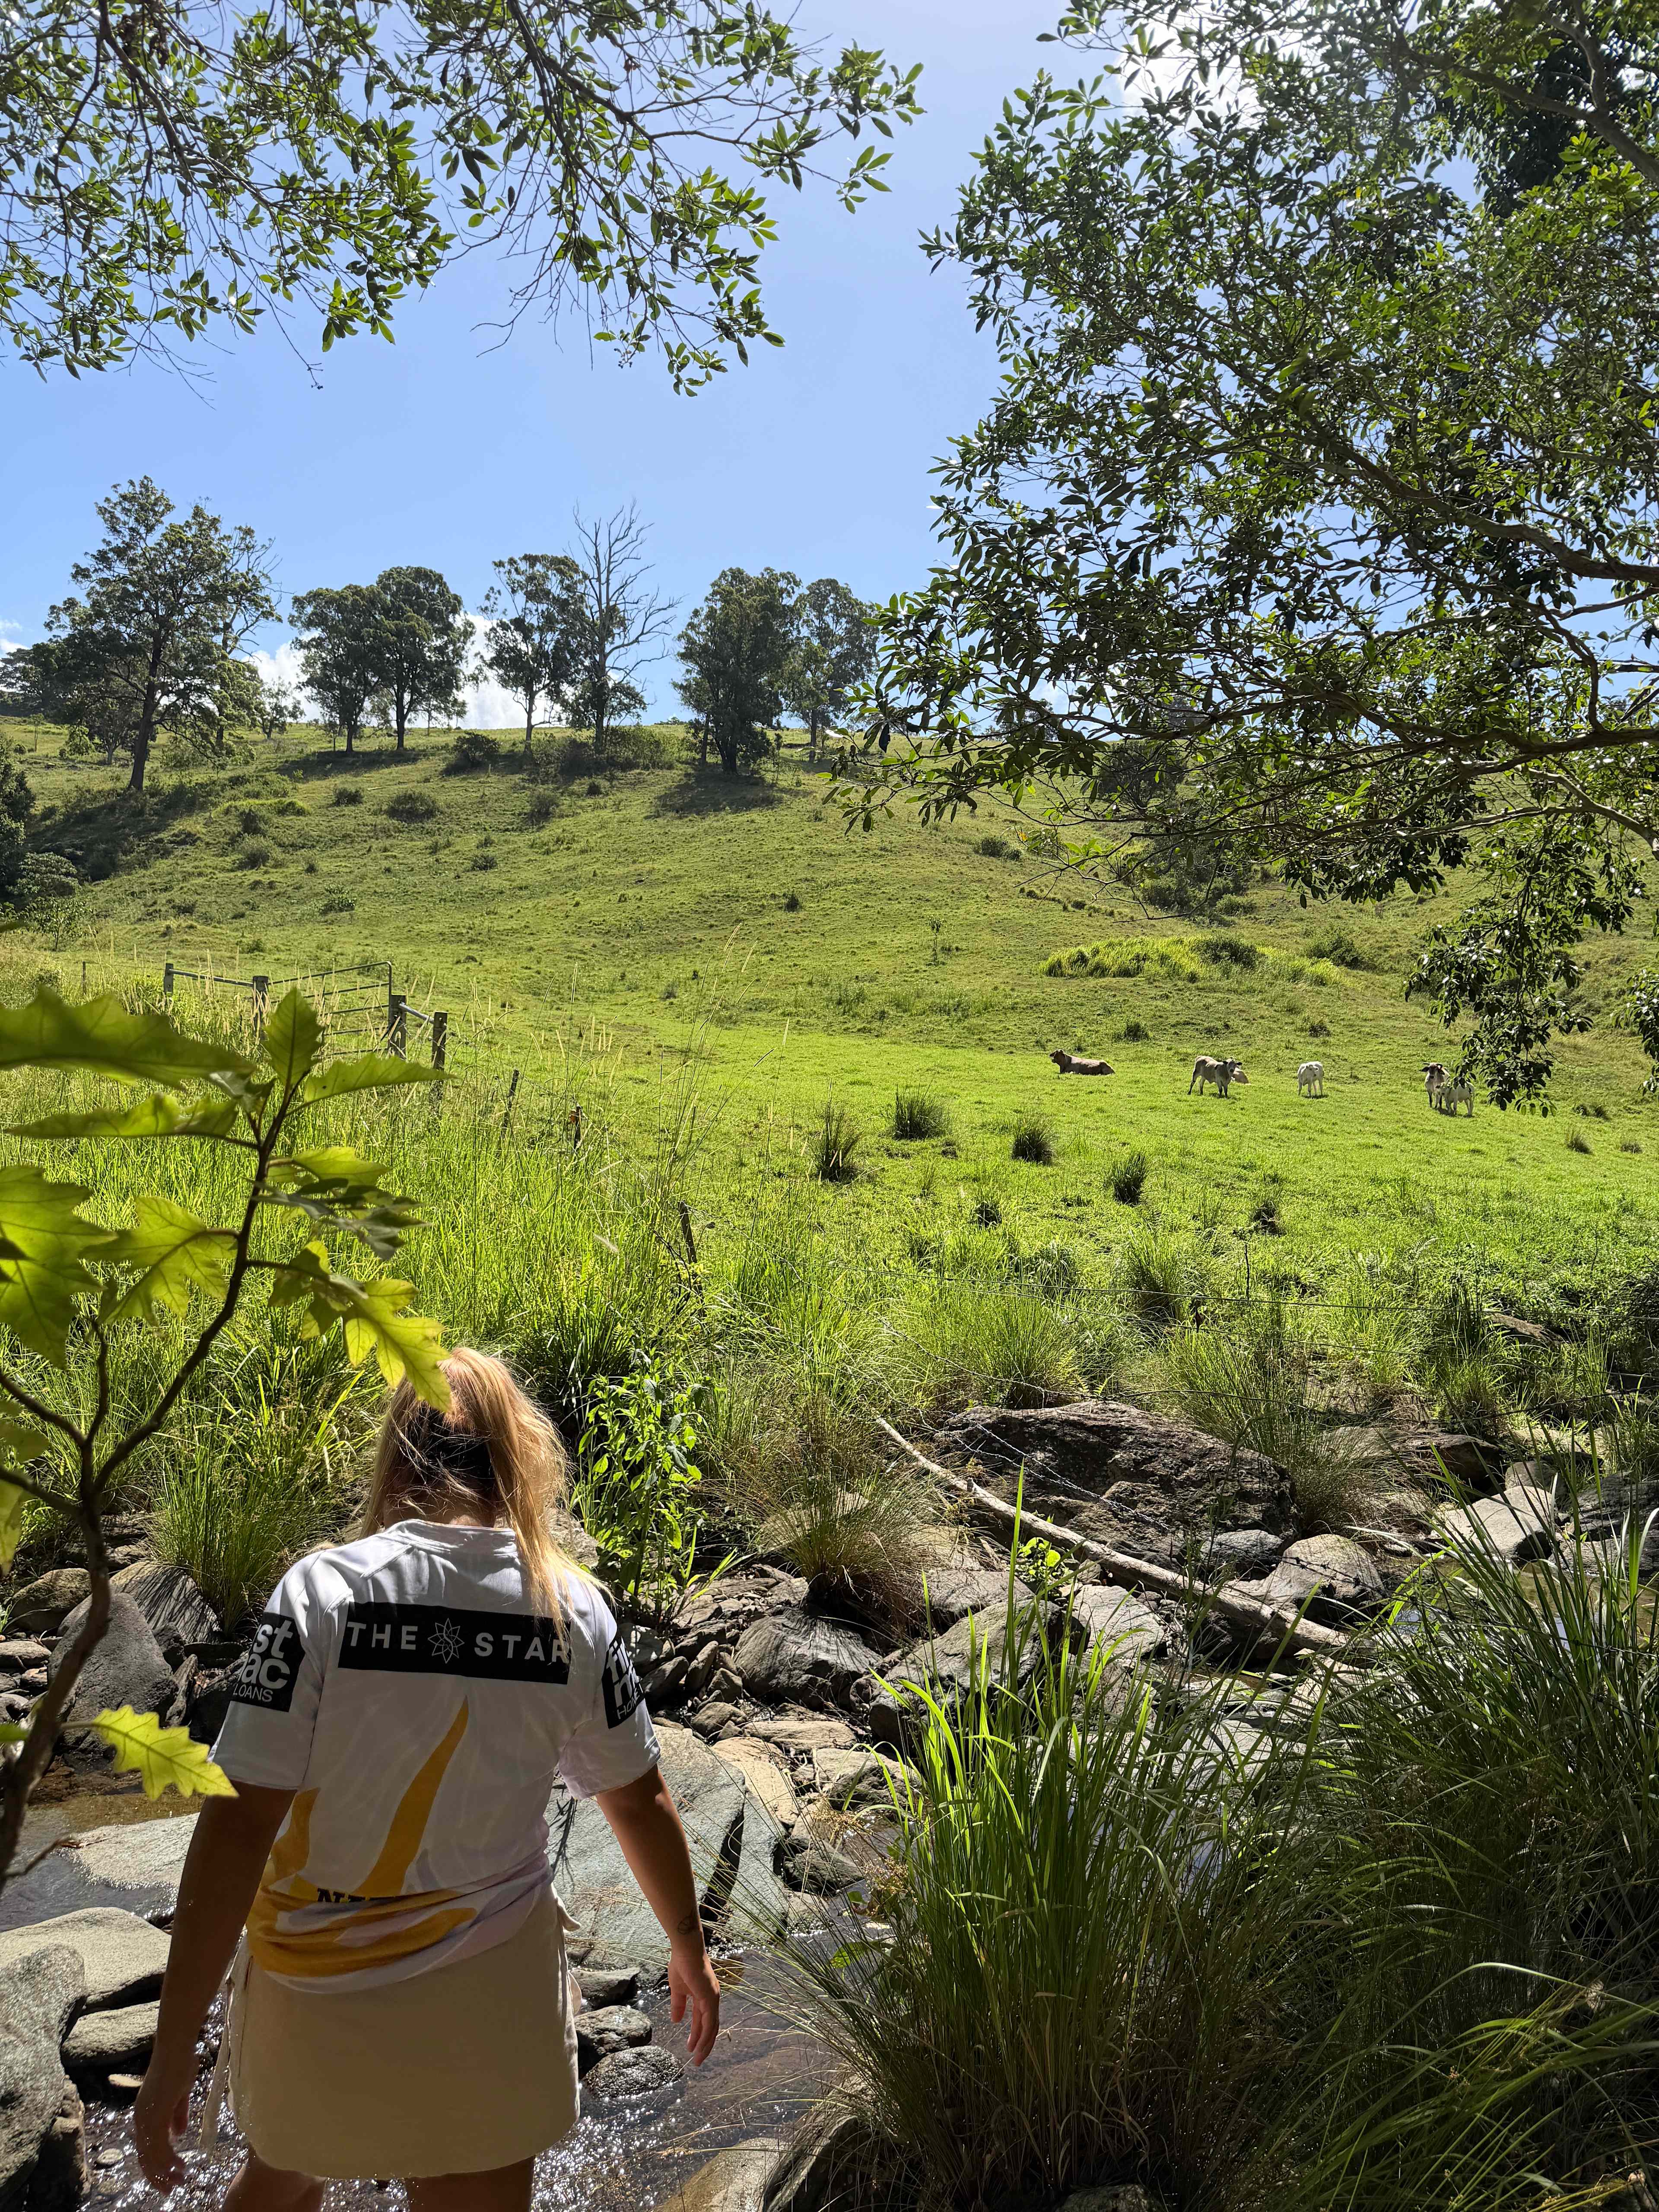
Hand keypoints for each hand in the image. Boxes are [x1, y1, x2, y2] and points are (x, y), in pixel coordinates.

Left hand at [133, 2064, 191, 2192]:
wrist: (176, 2048)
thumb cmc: (180, 2065)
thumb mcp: (179, 2095)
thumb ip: (177, 2115)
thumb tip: (177, 2136)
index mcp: (144, 2115)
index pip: (146, 2148)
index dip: (156, 2165)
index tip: (168, 2178)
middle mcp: (141, 2120)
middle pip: (146, 2158)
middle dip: (158, 2176)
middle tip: (171, 2189)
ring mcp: (146, 2119)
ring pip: (152, 2156)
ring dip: (166, 2172)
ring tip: (180, 2181)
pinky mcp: (154, 2116)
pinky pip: (159, 2146)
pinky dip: (169, 2160)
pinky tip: (180, 2166)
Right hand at [668, 1942, 720, 2066]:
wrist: (685, 1949)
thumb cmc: (681, 1964)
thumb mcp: (677, 1990)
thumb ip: (678, 2005)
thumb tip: (676, 2021)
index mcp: (704, 1997)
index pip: (703, 2021)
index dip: (697, 2035)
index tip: (691, 2049)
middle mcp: (712, 1999)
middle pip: (711, 2027)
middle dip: (704, 2044)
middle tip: (697, 2060)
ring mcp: (712, 1998)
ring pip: (712, 2028)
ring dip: (705, 2044)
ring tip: (697, 2059)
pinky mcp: (710, 1998)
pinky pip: (709, 2022)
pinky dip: (704, 2036)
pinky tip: (698, 2046)